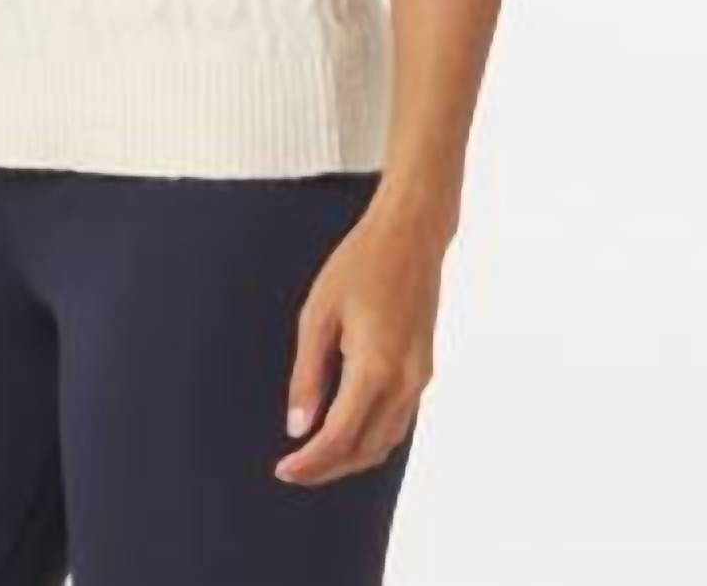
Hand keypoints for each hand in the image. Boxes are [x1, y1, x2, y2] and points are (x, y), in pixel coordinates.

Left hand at [275, 199, 446, 484]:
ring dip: (351, 458)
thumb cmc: (359, 265)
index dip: (311, 461)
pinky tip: (345, 432)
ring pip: (387, 442)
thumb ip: (308, 374)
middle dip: (328, 469)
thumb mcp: (318, 314)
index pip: (340, 436)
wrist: (411, 236)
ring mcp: (420, 378)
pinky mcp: (423, 370)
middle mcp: (405, 382)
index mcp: (376, 367)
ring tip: (313, 457)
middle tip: (292, 470)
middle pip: (366, 449)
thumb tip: (297, 425)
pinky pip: (399, 422)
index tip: (283, 469)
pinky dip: (370, 438)